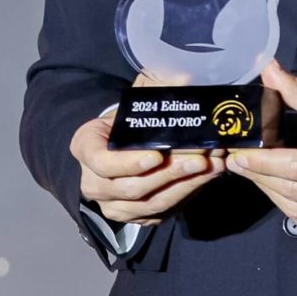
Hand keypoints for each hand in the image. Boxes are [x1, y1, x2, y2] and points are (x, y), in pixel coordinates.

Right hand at [72, 74, 228, 223]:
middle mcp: (93, 182)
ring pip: (151, 204)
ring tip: (211, 167)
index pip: (102, 163)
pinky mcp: (136, 217)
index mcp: (85, 148)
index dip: (130, 163)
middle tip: (200, 158)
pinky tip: (206, 178)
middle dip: (170, 173)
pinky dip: (187, 194)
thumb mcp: (134, 99)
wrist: (122, 145)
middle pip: (132, 187)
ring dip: (185, 185)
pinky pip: (163, 211)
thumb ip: (155, 86)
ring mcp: (114, 205)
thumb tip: (183, 78)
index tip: (158, 155)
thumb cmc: (127, 120)